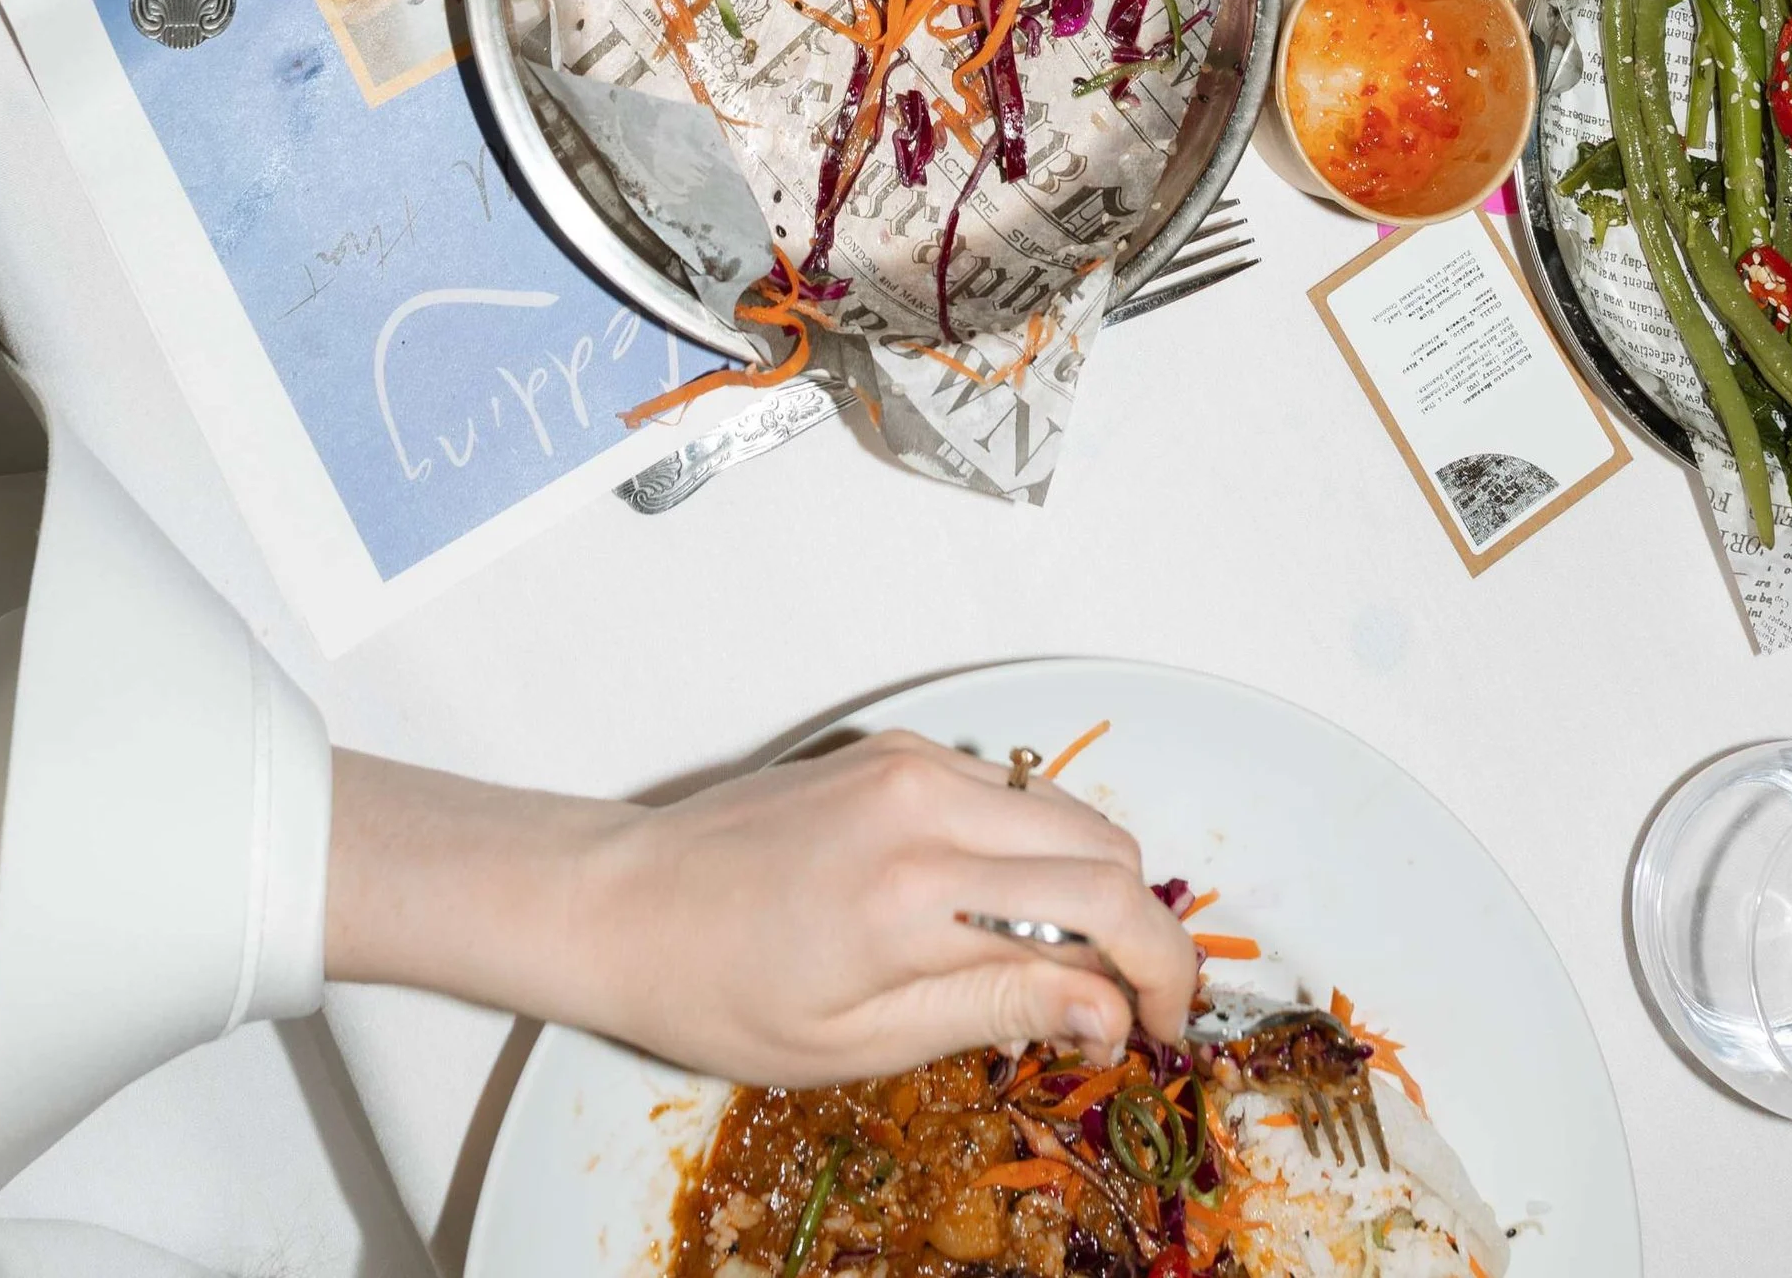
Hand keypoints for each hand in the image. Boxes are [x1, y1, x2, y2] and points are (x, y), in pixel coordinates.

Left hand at [326, 731, 1199, 1083]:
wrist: (621, 903)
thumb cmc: (720, 995)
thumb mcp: (860, 1042)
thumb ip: (998, 1007)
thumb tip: (1112, 1009)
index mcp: (916, 891)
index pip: (1100, 905)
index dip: (1163, 967)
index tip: (1170, 1024)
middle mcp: (926, 802)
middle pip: (1105, 845)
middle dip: (1139, 927)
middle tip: (1124, 1010)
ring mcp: (911, 762)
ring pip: (1064, 811)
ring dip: (1089, 886)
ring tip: (1054, 969)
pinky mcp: (895, 748)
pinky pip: (1005, 792)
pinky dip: (1031, 850)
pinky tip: (992, 913)